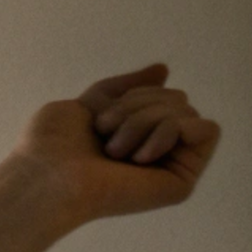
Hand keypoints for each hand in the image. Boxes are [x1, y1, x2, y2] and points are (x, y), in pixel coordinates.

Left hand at [8, 63, 220, 226]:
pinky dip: (174, 130)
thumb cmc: (50, 146)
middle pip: (178, 98)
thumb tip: (163, 70)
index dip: (133, 96)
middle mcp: (155, 150)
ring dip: (145, 121)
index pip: (161, 93)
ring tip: (114, 151)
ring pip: (188, 111)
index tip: (100, 120)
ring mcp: (170, 166)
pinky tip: (142, 156)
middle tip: (106, 137)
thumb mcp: (88, 103)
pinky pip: (207, 130)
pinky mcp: (182, 182)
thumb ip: (125, 87)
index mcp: (136, 134)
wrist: (45, 177)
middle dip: (138, 108)